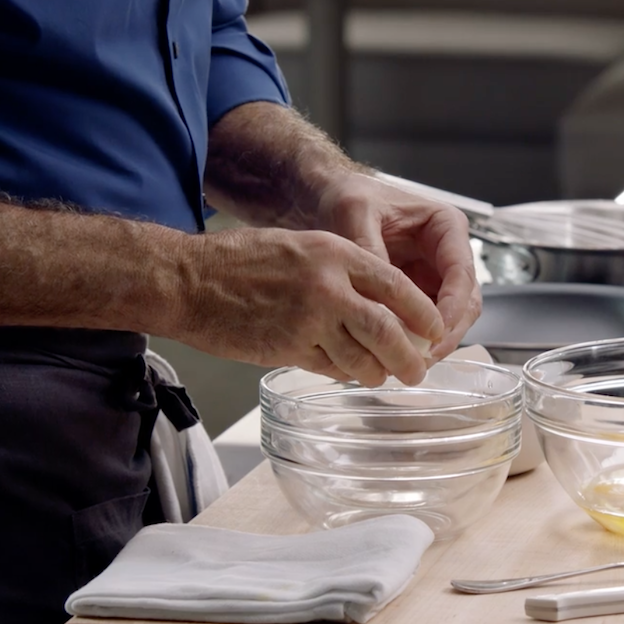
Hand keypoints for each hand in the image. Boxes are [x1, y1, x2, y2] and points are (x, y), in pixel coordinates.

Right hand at [176, 227, 444, 386]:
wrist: (188, 281)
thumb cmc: (241, 261)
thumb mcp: (302, 246)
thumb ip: (343, 268)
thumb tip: (382, 300)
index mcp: (335, 254)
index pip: (397, 287)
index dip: (423, 313)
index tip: (435, 330)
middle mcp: (328, 286)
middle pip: (388, 330)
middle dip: (410, 356)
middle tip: (419, 369)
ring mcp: (308, 321)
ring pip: (362, 357)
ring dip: (379, 372)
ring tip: (386, 377)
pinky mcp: (288, 349)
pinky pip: (331, 368)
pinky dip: (345, 374)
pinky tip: (350, 374)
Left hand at [314, 172, 481, 361]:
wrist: (323, 200)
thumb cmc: (345, 196)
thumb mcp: (354, 213)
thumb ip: (370, 250)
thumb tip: (382, 297)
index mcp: (444, 226)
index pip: (462, 271)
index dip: (453, 305)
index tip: (435, 331)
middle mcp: (446, 253)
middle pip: (464, 301)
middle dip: (446, 331)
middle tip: (421, 356)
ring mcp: (432, 276)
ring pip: (449, 318)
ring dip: (432, 341)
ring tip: (406, 361)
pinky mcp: (415, 295)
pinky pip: (423, 323)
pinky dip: (414, 341)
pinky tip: (394, 354)